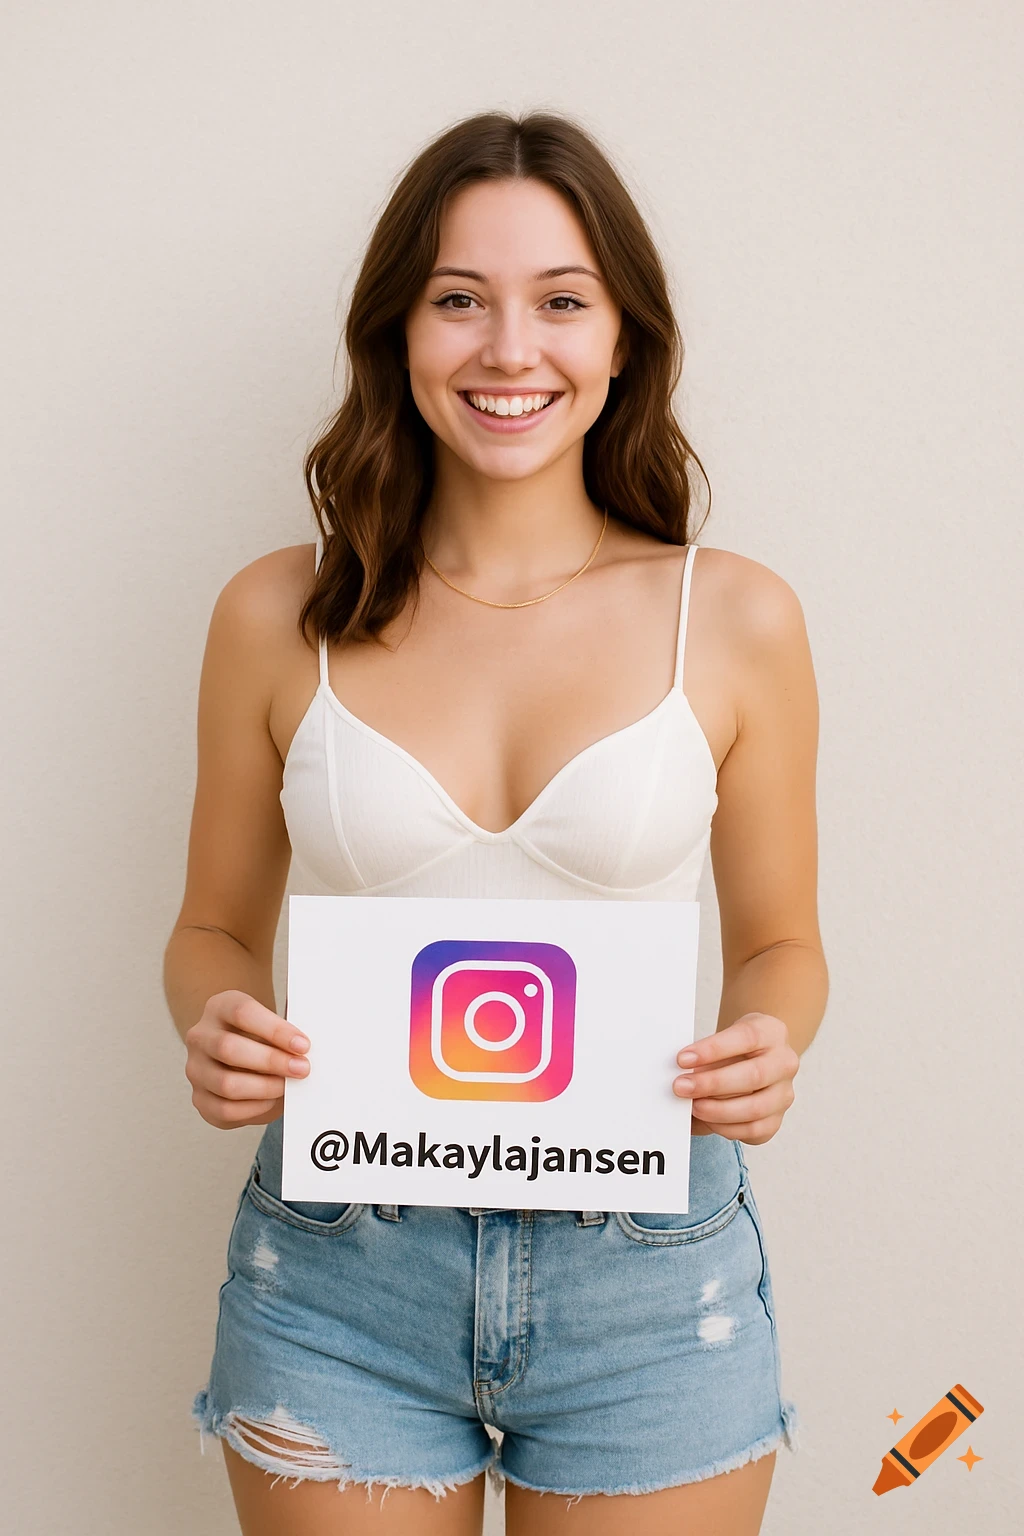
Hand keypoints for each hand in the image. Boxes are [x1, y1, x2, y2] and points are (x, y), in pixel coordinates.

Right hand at [184, 990, 310, 1129]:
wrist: (241, 1055)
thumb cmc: (264, 1036)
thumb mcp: (274, 1022)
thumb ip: (289, 1026)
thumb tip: (316, 1034)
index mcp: (219, 1006)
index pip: (242, 1013)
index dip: (275, 1030)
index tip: (303, 1044)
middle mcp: (200, 1036)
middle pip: (228, 1048)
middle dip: (272, 1061)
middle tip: (302, 1069)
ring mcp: (196, 1069)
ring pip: (226, 1083)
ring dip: (265, 1088)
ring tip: (288, 1086)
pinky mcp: (201, 1099)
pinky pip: (225, 1110)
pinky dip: (254, 1108)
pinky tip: (272, 1100)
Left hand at [672, 1012, 798, 1144]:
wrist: (757, 1058)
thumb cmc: (735, 1048)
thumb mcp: (723, 1038)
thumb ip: (704, 1055)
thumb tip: (678, 1078)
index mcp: (771, 1032)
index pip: (746, 1037)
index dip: (713, 1049)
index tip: (682, 1059)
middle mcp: (784, 1063)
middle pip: (753, 1075)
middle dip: (712, 1084)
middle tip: (681, 1086)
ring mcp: (784, 1094)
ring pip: (755, 1108)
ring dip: (718, 1110)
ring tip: (693, 1107)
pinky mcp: (776, 1120)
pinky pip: (753, 1131)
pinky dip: (726, 1128)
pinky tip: (708, 1120)